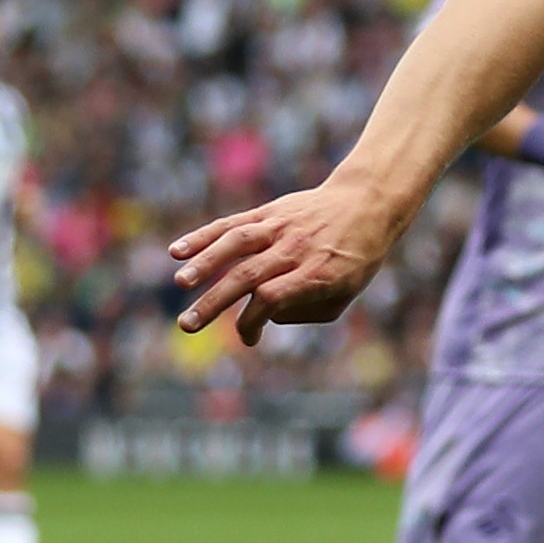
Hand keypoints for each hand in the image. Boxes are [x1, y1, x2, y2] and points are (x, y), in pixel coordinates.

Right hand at [168, 179, 404, 346]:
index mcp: (317, 274)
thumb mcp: (344, 294)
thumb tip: (263, 315)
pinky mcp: (268, 212)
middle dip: (215, 302)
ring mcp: (280, 228)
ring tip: (180, 283)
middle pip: (249, 276)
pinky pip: (232, 223)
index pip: (274, 298)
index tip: (249, 338)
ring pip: (237, 243)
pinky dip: (203, 236)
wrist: (366, 204)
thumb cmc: (354, 259)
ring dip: (205, 263)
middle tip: (187, 326)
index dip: (253, 321)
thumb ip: (304, 312)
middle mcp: (295, 250)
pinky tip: (177, 251)